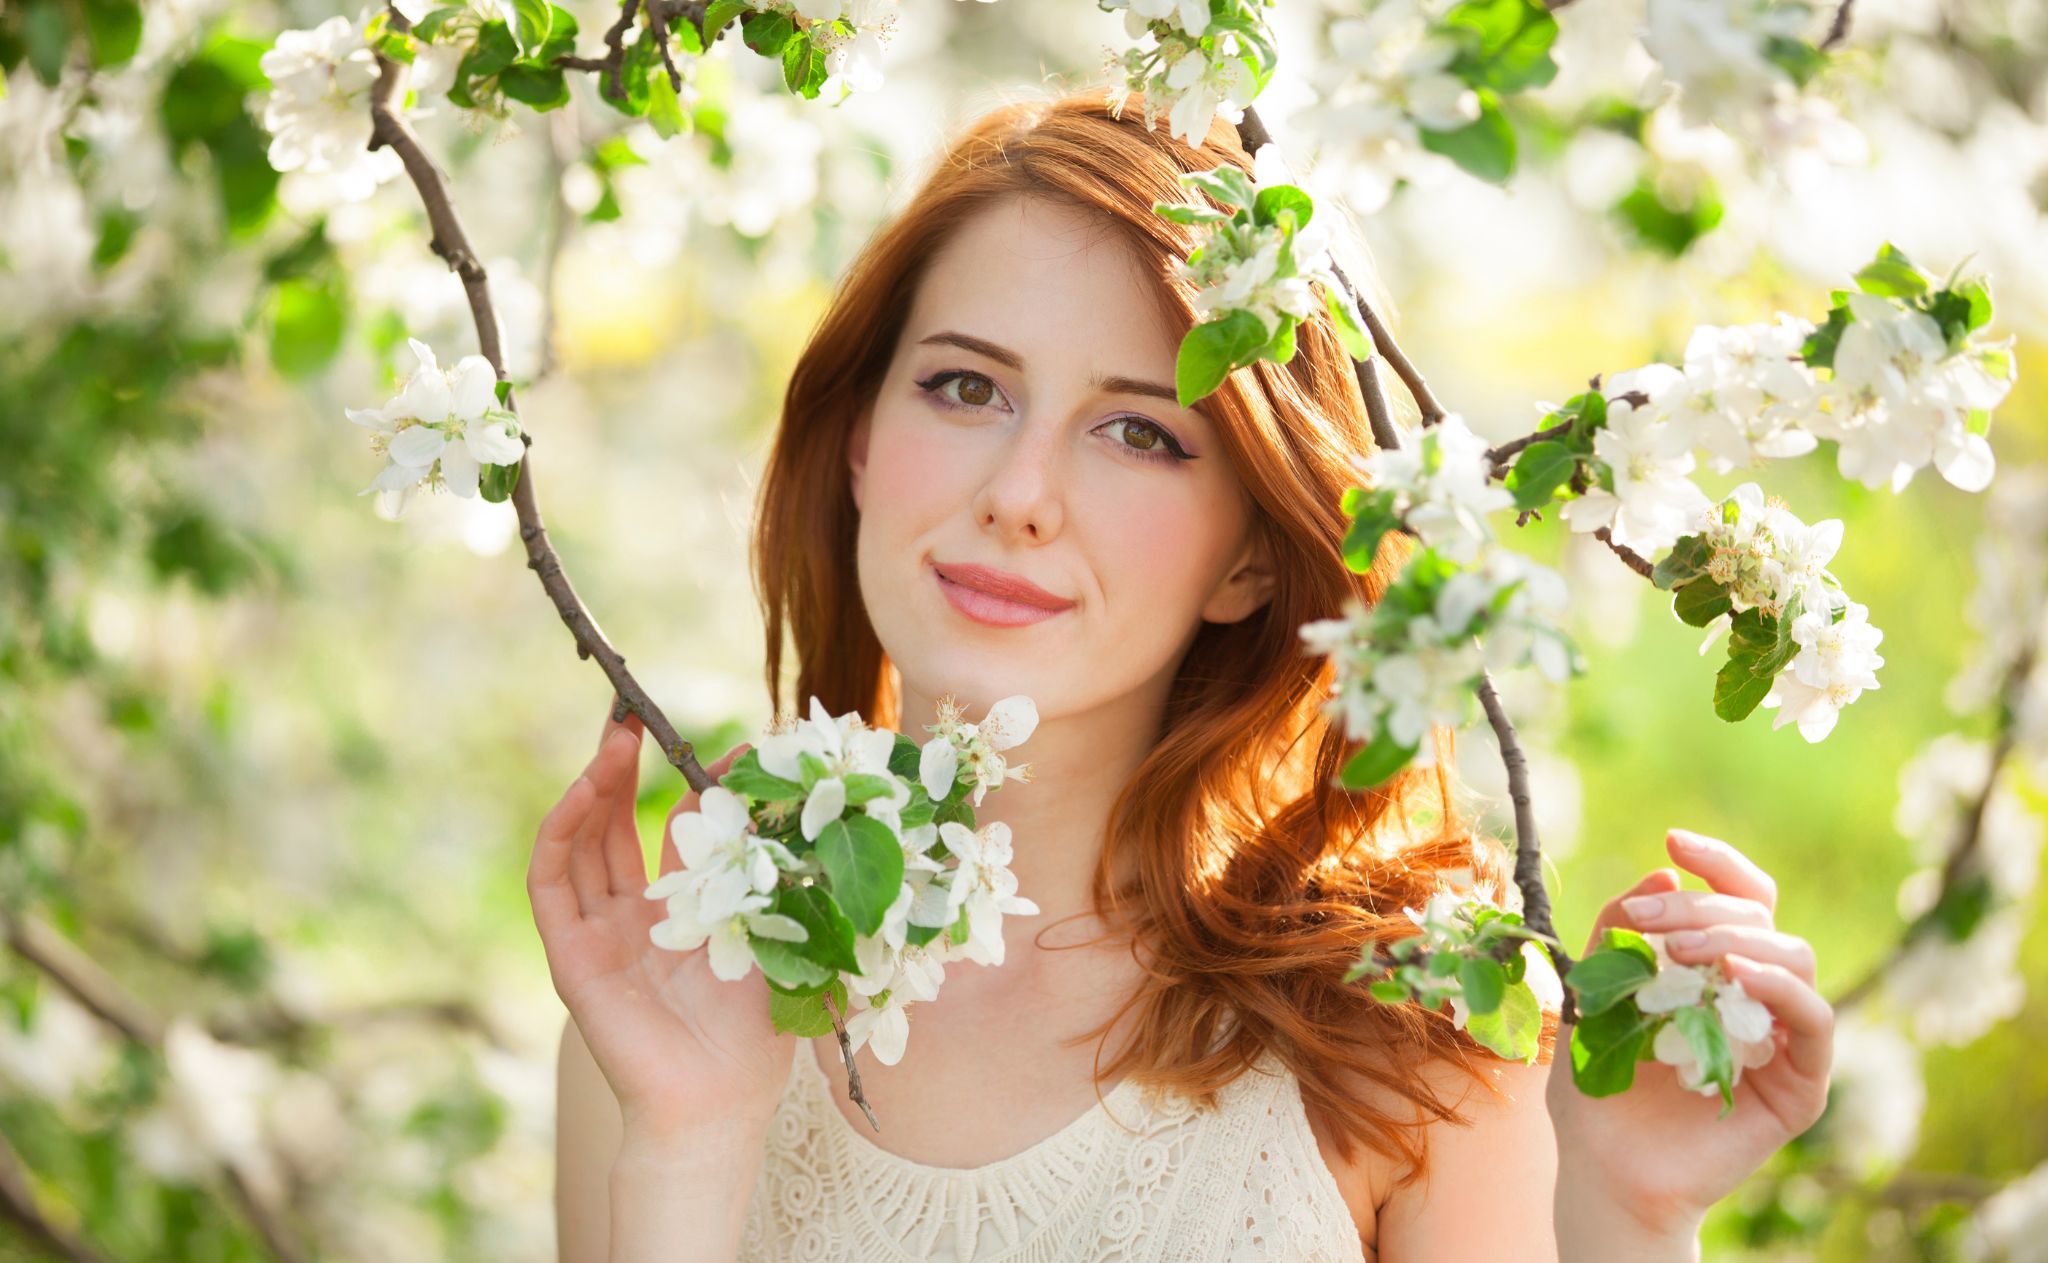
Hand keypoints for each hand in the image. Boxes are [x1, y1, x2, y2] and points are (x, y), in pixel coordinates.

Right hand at [527, 697, 788, 1138]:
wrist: (719, 1105)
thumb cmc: (757, 1036)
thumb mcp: (773, 932)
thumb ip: (773, 871)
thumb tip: (788, 798)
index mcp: (683, 915)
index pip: (678, 830)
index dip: (693, 783)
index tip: (725, 742)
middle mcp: (634, 920)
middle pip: (617, 826)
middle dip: (626, 767)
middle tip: (638, 713)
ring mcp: (598, 935)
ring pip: (582, 843)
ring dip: (594, 785)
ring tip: (616, 735)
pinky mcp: (569, 955)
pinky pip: (552, 882)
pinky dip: (561, 830)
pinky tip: (584, 789)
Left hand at [1546, 828, 1832, 1246]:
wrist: (1602, 1167)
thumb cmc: (1597, 1086)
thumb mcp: (1592, 995)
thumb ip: (1619, 937)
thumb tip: (1660, 870)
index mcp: (1715, 970)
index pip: (1742, 898)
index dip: (1717, 863)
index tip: (1673, 839)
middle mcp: (1756, 998)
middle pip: (1762, 920)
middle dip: (1702, 906)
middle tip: (1649, 923)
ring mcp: (1781, 1041)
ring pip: (1793, 958)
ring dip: (1734, 940)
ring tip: (1678, 952)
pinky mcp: (1798, 1087)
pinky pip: (1816, 1022)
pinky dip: (1782, 989)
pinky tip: (1736, 975)